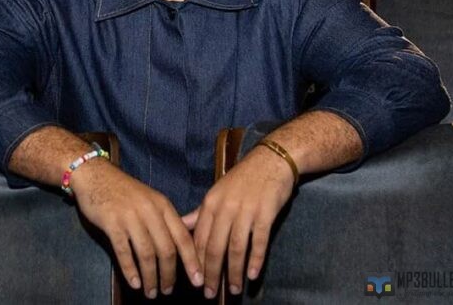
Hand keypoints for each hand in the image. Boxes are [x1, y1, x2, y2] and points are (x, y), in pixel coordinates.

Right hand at [71, 159, 202, 298]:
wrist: (97, 175)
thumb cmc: (125, 191)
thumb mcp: (150, 199)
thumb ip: (164, 219)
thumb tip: (182, 245)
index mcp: (163, 205)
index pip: (182, 236)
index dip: (191, 260)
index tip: (198, 279)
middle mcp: (150, 211)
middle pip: (166, 249)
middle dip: (170, 274)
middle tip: (168, 291)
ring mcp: (131, 217)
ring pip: (146, 254)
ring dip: (151, 277)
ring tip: (151, 293)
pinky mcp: (112, 223)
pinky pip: (124, 252)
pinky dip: (130, 271)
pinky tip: (134, 283)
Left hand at [182, 145, 294, 298]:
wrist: (270, 160)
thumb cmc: (243, 178)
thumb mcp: (217, 191)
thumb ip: (201, 212)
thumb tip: (182, 225)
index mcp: (211, 203)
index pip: (199, 238)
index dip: (196, 262)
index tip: (196, 281)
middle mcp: (226, 207)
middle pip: (215, 247)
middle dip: (211, 273)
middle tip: (210, 294)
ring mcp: (246, 210)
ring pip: (235, 248)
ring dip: (233, 272)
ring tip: (232, 289)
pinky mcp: (265, 213)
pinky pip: (259, 241)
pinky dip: (255, 260)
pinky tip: (252, 275)